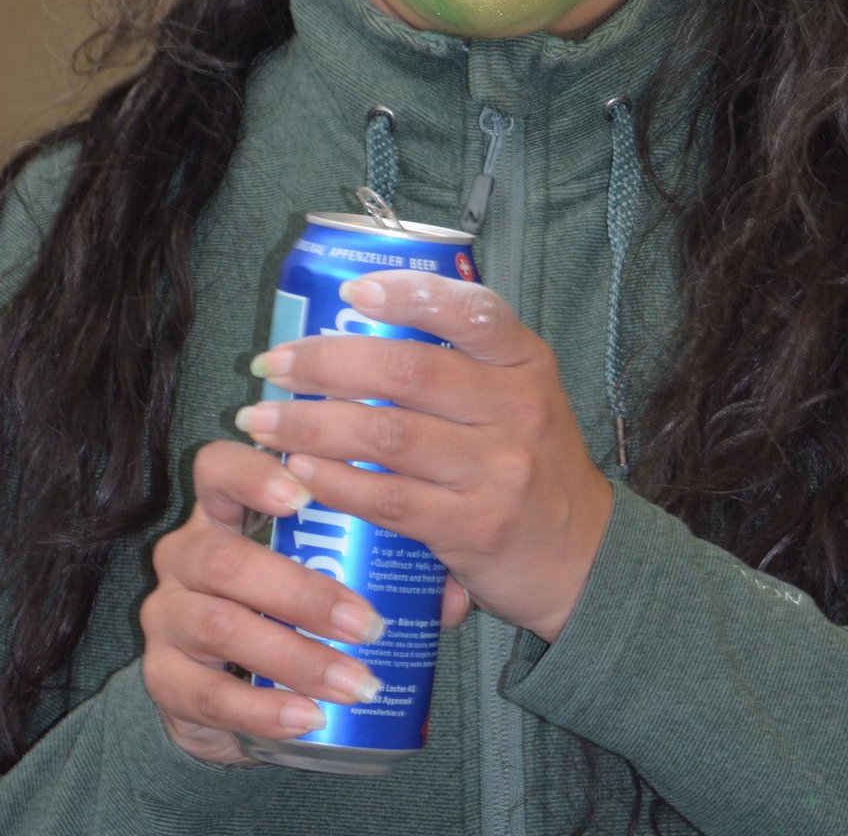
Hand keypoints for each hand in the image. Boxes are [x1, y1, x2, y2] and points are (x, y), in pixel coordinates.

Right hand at [139, 438, 472, 764]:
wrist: (232, 691)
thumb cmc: (292, 609)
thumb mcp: (329, 573)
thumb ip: (388, 568)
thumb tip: (454, 591)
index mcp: (223, 509)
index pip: (218, 467)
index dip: (254, 474)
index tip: (305, 493)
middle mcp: (185, 554)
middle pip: (226, 559)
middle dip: (304, 592)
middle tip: (369, 624)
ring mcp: (166, 617)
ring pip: (222, 627)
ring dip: (297, 658)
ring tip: (358, 682)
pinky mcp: (162, 680)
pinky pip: (209, 696)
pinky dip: (265, 709)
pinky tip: (311, 720)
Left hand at [237, 271, 615, 641]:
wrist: (585, 557)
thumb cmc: (533, 463)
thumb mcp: (521, 397)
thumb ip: (461, 364)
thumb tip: (357, 323)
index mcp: (526, 363)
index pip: (472, 310)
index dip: (408, 293)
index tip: (349, 290)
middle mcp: (517, 409)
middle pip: (408, 372)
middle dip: (326, 363)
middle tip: (273, 364)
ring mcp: (496, 470)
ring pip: (385, 436)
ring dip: (310, 425)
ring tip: (262, 420)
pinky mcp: (472, 527)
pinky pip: (387, 499)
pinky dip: (334, 482)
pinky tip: (298, 472)